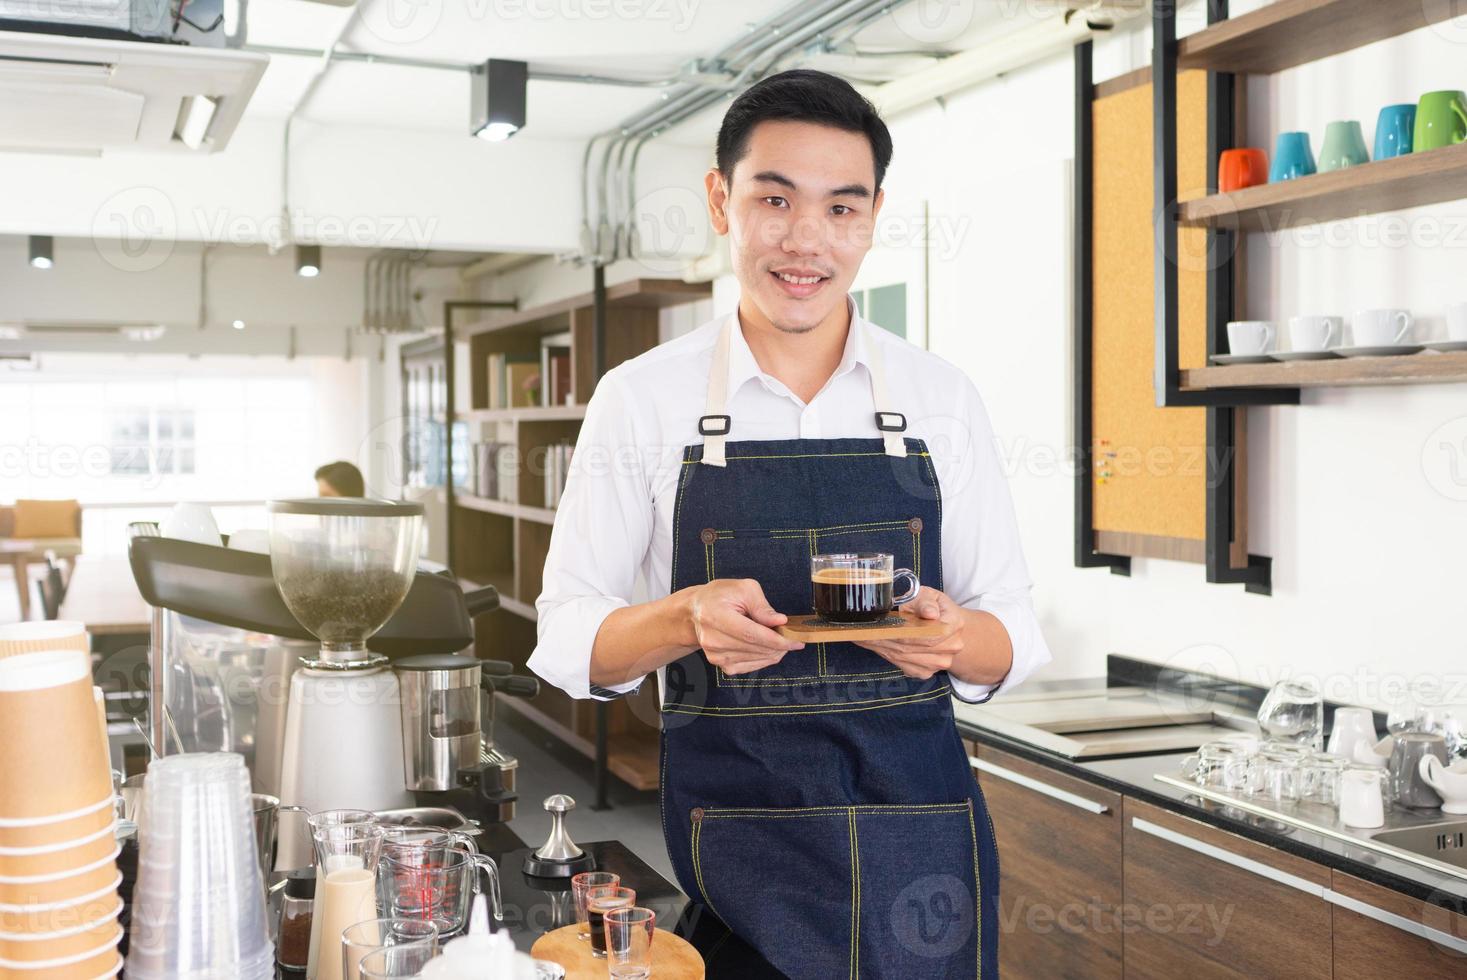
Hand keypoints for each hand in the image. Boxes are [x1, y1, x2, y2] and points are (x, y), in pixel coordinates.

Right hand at [689, 579, 804, 675]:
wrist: (697, 611)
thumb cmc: (721, 596)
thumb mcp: (743, 589)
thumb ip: (762, 606)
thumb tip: (780, 621)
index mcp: (715, 616)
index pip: (751, 634)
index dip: (776, 640)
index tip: (796, 641)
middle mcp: (712, 639)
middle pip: (755, 648)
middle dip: (779, 645)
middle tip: (791, 637)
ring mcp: (715, 655)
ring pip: (755, 659)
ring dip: (773, 652)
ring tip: (778, 639)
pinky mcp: (720, 665)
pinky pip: (749, 667)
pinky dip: (763, 659)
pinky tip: (767, 648)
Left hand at [855, 587, 964, 680]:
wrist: (945, 625)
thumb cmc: (933, 607)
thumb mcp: (929, 596)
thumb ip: (927, 602)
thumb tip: (930, 613)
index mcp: (953, 626)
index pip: (924, 635)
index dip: (900, 633)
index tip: (877, 629)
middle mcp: (950, 649)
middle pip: (910, 648)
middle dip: (882, 640)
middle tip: (860, 633)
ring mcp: (938, 664)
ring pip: (903, 658)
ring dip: (880, 648)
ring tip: (862, 638)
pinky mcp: (925, 672)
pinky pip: (902, 665)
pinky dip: (886, 655)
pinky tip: (874, 645)